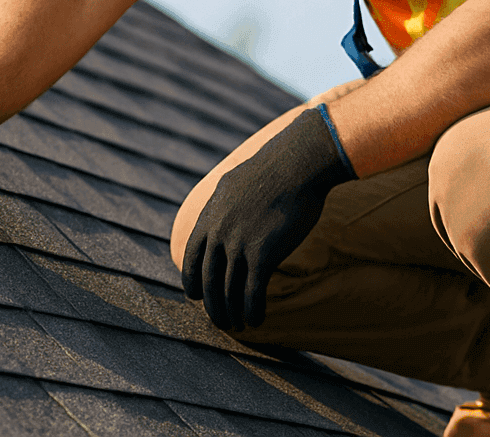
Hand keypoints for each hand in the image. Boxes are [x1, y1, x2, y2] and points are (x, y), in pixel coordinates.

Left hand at [182, 107, 354, 331]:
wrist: (298, 163)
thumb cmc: (275, 170)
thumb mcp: (236, 183)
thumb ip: (224, 204)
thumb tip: (223, 211)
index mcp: (210, 215)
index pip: (191, 256)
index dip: (192, 280)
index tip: (196, 295)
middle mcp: (219, 232)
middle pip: (209, 280)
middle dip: (213, 305)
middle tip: (220, 320)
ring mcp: (239, 244)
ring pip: (229, 291)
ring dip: (232, 313)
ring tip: (239, 325)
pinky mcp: (262, 254)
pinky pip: (252, 292)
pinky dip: (252, 310)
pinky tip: (257, 320)